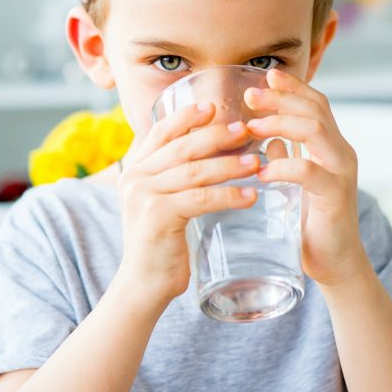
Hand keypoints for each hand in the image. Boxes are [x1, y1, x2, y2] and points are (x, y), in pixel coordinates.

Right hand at [115, 103, 260, 306]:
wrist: (143, 284)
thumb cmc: (162, 244)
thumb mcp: (164, 202)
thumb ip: (178, 178)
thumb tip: (216, 153)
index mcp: (136, 169)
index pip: (160, 131)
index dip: (187, 117)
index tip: (213, 107)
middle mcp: (135, 177)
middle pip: (181, 146)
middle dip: (216, 136)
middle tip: (246, 130)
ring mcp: (144, 196)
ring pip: (193, 170)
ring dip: (228, 164)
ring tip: (256, 162)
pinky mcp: (157, 216)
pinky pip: (200, 198)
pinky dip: (227, 195)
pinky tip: (250, 195)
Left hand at [244, 69, 369, 286]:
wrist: (334, 263)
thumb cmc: (312, 224)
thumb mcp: (296, 184)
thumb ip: (288, 158)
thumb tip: (269, 139)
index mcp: (331, 147)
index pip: (316, 104)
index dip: (293, 88)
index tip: (265, 76)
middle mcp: (341, 153)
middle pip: (315, 110)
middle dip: (282, 98)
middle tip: (250, 96)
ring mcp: (341, 173)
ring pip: (316, 131)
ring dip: (280, 123)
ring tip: (251, 127)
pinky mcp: (336, 196)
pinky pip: (310, 171)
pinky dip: (283, 166)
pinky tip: (262, 171)